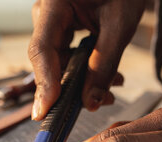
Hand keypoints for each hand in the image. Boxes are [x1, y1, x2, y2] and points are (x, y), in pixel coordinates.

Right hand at [28, 0, 144, 119]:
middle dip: (69, 87)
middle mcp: (46, 12)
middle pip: (47, 59)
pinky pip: (66, 56)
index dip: (43, 83)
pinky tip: (108, 78)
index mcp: (54, 2)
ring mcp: (51, 20)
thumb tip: (90, 103)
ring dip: (82, 80)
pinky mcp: (60, 28)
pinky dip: (85, 69)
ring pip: (58, 62)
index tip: (45, 111)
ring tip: (112, 89)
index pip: (41, 49)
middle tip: (95, 105)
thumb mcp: (120, 26)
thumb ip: (104, 65)